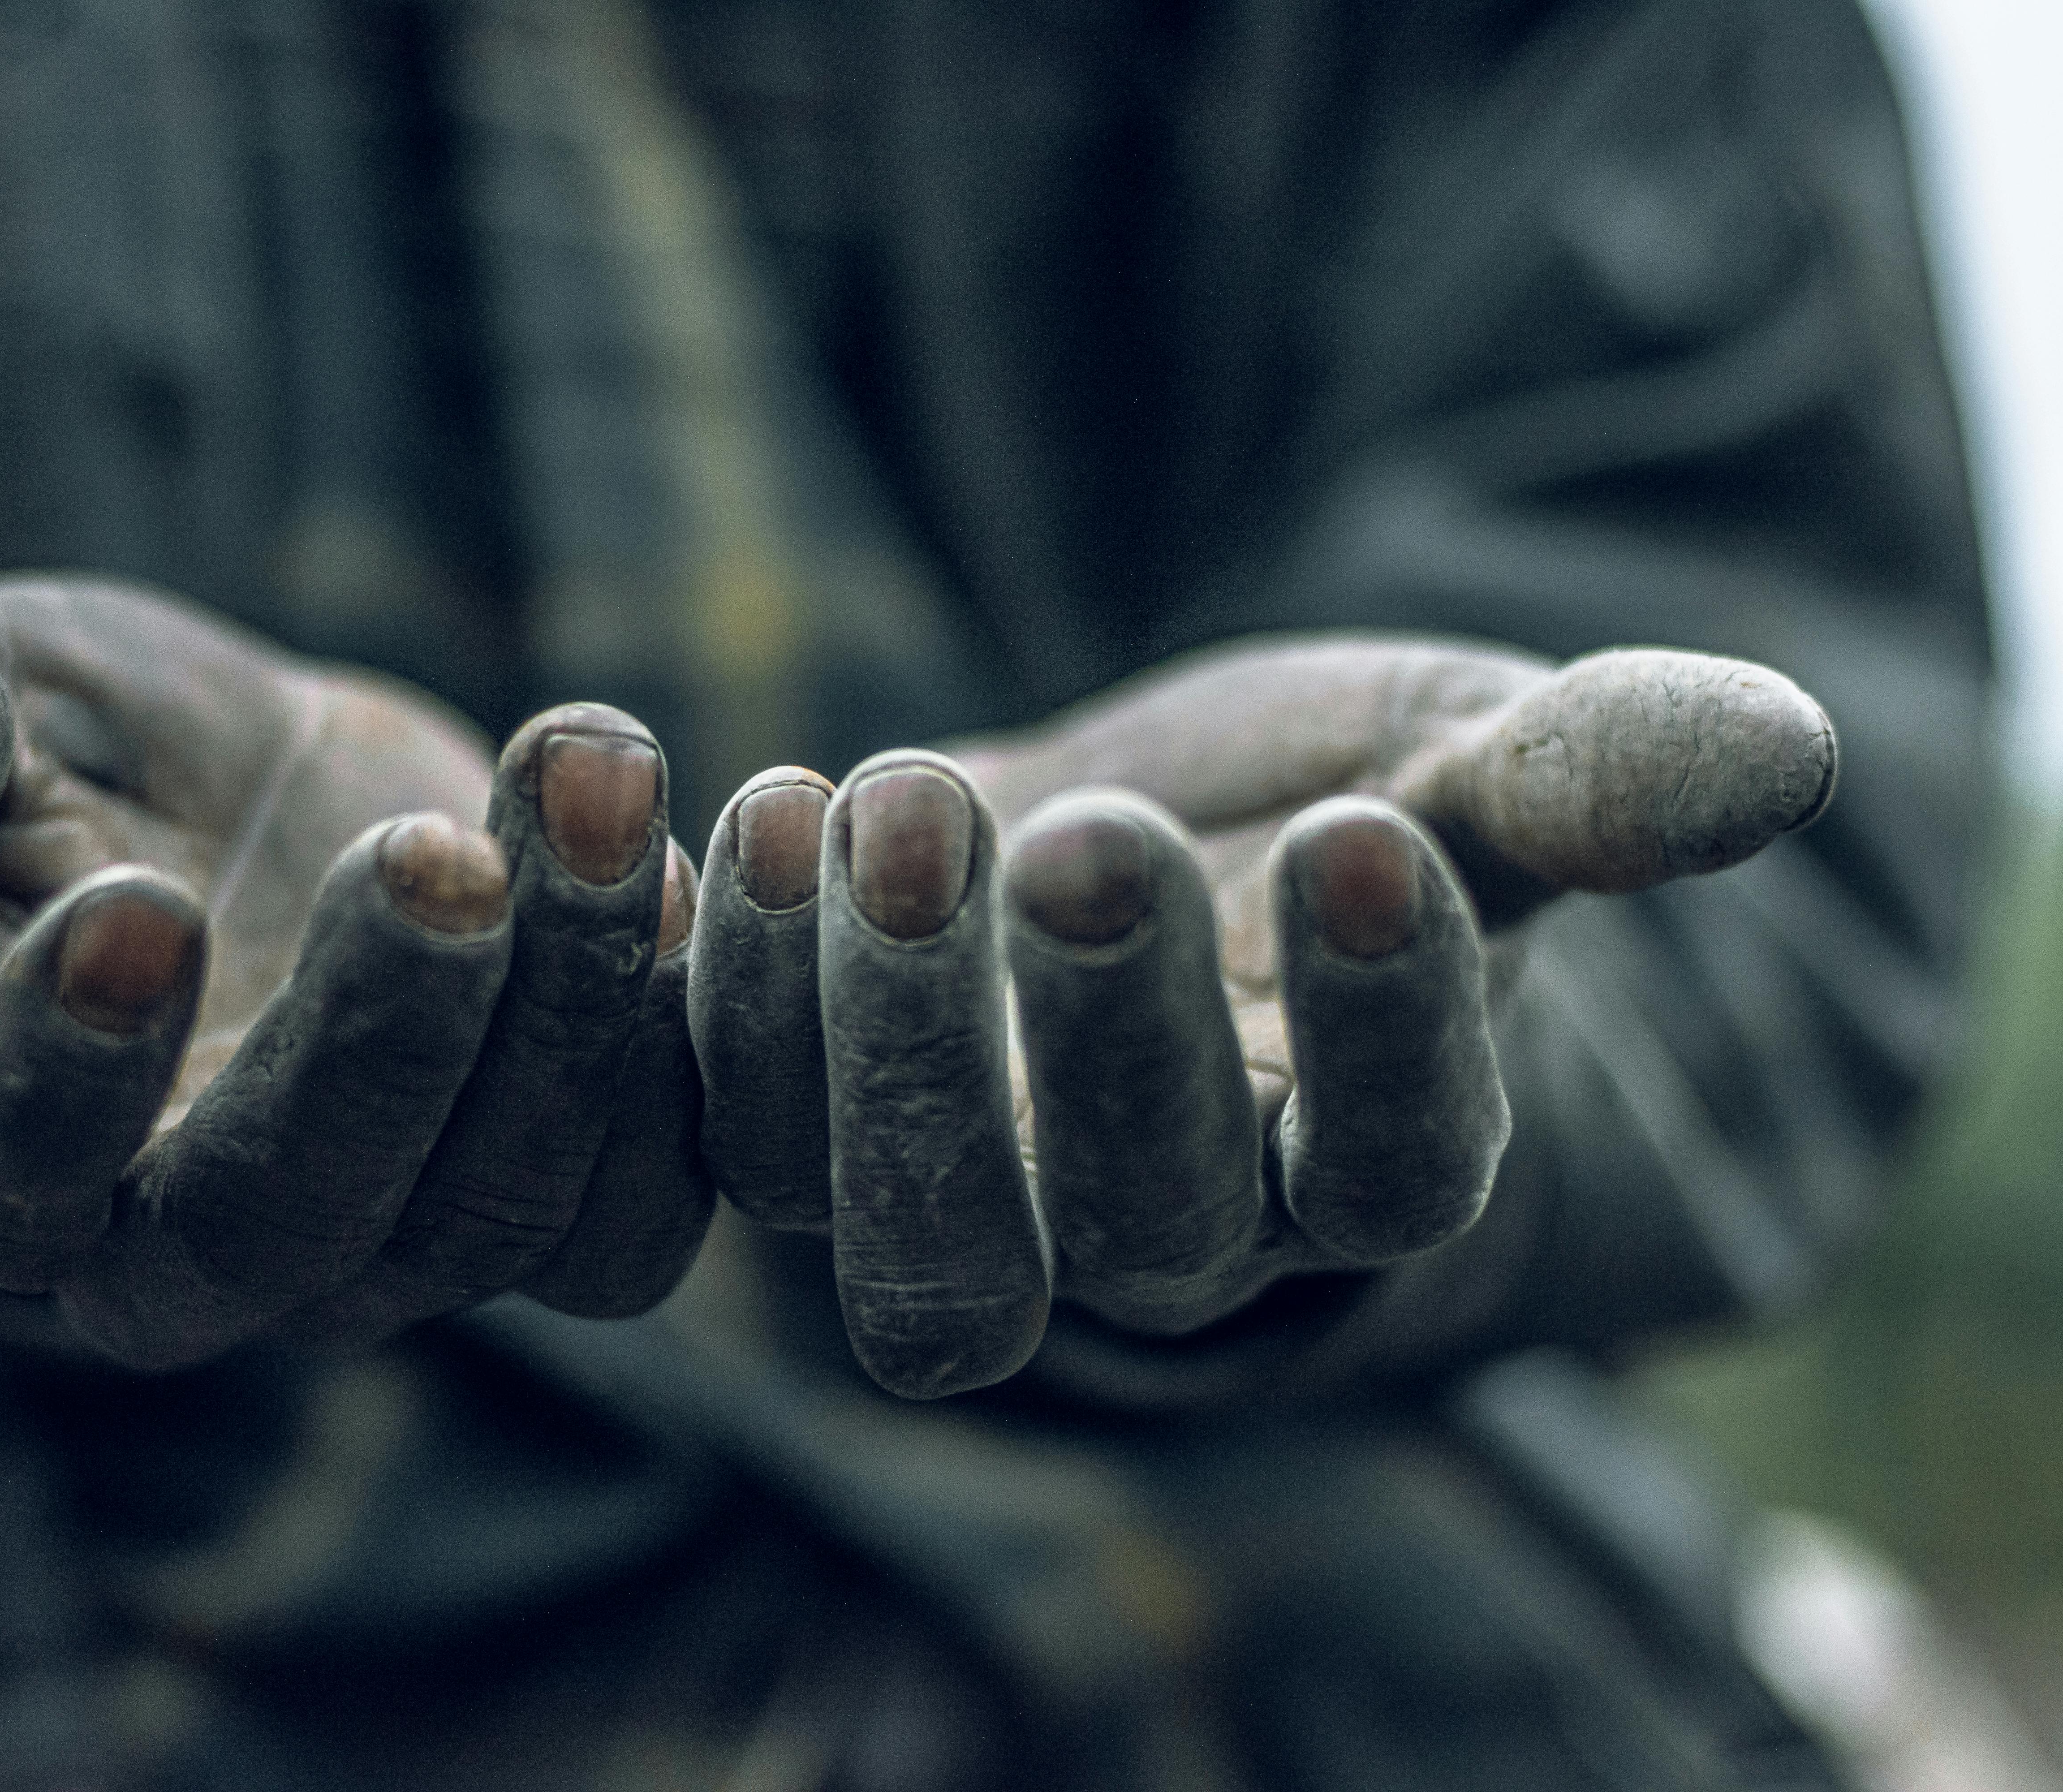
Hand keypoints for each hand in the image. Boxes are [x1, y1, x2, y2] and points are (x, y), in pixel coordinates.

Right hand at [0, 576, 706, 1368]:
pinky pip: (653, 1200)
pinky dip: (703, 1045)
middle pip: (286, 1222)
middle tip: (433, 848)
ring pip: (501, 1212)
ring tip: (595, 769)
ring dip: (574, 1000)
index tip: (134, 899)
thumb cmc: (27, 757)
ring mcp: (383, 1241)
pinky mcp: (543, 1181)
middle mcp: (183, 1248)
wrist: (198, 804)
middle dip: (378, 1034)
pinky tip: (724, 847)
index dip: (63, 1063)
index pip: (0, 1170)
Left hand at [685, 635, 1835, 1397]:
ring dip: (882, 1028)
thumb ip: (1590, 777)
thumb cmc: (1315, 816)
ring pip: (904, 1233)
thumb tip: (1791, 752)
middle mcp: (1163, 1227)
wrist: (1108, 848)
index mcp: (1360, 1152)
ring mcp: (961, 1201)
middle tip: (1083, 837)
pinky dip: (730, 991)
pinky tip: (743, 818)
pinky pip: (730, 1132)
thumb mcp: (1462, 764)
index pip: (1401, 1160)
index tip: (1369, 839)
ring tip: (880, 802)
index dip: (1393, 1028)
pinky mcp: (796, 1137)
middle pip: (1139, 1228)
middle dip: (1109, 1038)